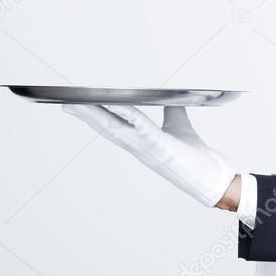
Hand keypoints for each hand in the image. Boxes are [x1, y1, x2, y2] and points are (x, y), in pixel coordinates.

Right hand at [62, 104, 237, 206]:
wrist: (211, 176)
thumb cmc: (195, 156)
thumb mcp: (180, 127)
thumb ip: (173, 112)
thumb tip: (172, 99)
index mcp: (139, 141)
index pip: (111, 126)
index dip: (93, 116)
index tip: (76, 105)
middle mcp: (138, 146)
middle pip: (106, 127)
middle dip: (85, 115)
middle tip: (65, 103)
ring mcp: (147, 147)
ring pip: (116, 129)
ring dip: (96, 116)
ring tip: (79, 104)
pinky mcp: (161, 146)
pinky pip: (141, 128)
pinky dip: (129, 115)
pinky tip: (119, 104)